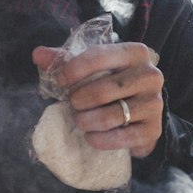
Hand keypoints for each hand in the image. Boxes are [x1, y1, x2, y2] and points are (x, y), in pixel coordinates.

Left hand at [32, 41, 163, 158]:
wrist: (142, 115)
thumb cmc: (112, 85)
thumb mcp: (93, 68)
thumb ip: (65, 60)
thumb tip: (37, 54)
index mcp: (135, 53)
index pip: (99, 56)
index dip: (74, 69)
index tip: (61, 81)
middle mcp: (150, 75)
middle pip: (104, 90)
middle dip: (80, 100)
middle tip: (72, 104)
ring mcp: (154, 103)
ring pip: (111, 115)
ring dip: (87, 121)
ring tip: (80, 120)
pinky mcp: (153, 130)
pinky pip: (121, 137)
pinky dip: (99, 139)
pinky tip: (90, 136)